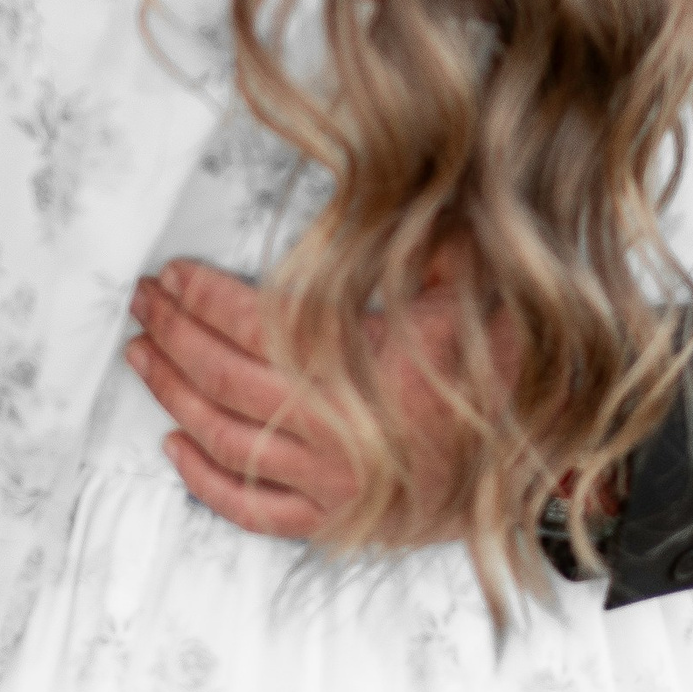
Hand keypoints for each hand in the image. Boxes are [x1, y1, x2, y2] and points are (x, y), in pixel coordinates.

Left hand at [125, 257, 516, 543]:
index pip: (251, 325)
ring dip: (171, 394)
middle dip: (171, 334)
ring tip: (142, 355)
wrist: (550, 465)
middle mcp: (338, 432)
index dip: (200, 298)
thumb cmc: (508, 366)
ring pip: (224, 439)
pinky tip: (175, 444)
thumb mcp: (468, 279)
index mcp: (363, 365)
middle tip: (143, 304)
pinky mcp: (336, 524)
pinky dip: (204, 480)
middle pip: (222, 378)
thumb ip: (414, 231)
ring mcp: (333, 486)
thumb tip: (384, 168)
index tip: (170, 274)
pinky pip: (251, 510)